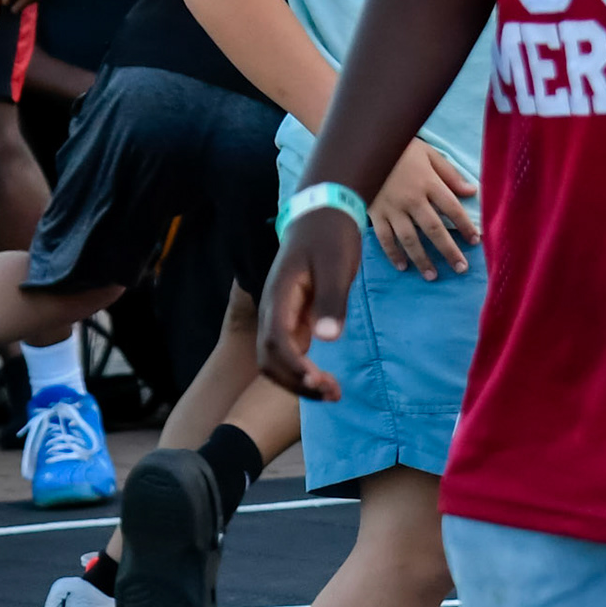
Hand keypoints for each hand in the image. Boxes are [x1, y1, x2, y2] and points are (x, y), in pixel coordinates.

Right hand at [258, 206, 363, 399]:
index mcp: (280, 295)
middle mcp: (273, 308)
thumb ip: (330, 301)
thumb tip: (327, 340)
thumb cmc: (330, 237)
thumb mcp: (336, 265)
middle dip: (295, 382)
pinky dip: (302, 370)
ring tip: (331, 392)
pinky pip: (288, 351)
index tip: (319, 381)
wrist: (322, 213)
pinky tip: (324, 378)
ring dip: (298, 380)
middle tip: (332, 393)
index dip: (294, 366)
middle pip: (269, 357)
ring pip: (276, 358)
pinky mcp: (292, 316)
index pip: (276, 340)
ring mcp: (280, 313)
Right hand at [368, 139, 478, 279]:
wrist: (363, 145)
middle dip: (449, 251)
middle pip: (434, 229)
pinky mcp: (375, 212)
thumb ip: (450, 174)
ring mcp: (392, 207)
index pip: (452, 208)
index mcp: (428, 182)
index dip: (466, 226)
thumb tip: (473, 191)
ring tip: (433, 276)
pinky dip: (392, 253)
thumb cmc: (399, 149)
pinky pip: (384, 237)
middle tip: (461, 269)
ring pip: (410, 238)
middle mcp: (412, 198)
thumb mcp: (428, 154)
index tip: (476, 241)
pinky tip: (402, 266)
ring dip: (422, 259)